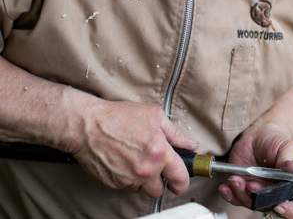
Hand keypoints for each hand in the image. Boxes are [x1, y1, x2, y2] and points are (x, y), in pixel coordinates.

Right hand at [71, 99, 196, 197]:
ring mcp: (128, 179)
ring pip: (141, 188)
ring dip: (141, 179)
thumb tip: (191, 145)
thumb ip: (176, 134)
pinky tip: (122, 160)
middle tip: (153, 166)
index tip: (180, 182)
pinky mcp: (113, 184)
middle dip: (158, 180)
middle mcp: (145, 170)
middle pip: (159, 189)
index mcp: (159, 153)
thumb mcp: (154, 116)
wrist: (87, 125)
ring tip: (134, 158)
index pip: (180, 178)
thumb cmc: (119, 117)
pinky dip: (126, 177)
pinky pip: (126, 185)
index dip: (182, 182)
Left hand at [218, 122, 292, 218]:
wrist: (258, 135)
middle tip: (251, 185)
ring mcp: (259, 193)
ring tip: (236, 179)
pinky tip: (226, 186)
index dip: (291, 210)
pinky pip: (235, 198)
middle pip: (271, 206)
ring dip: (241, 194)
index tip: (280, 205)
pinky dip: (229, 195)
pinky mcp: (243, 190)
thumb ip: (290, 157)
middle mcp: (277, 194)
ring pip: (251, 204)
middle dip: (259, 198)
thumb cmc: (276, 141)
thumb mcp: (286, 146)